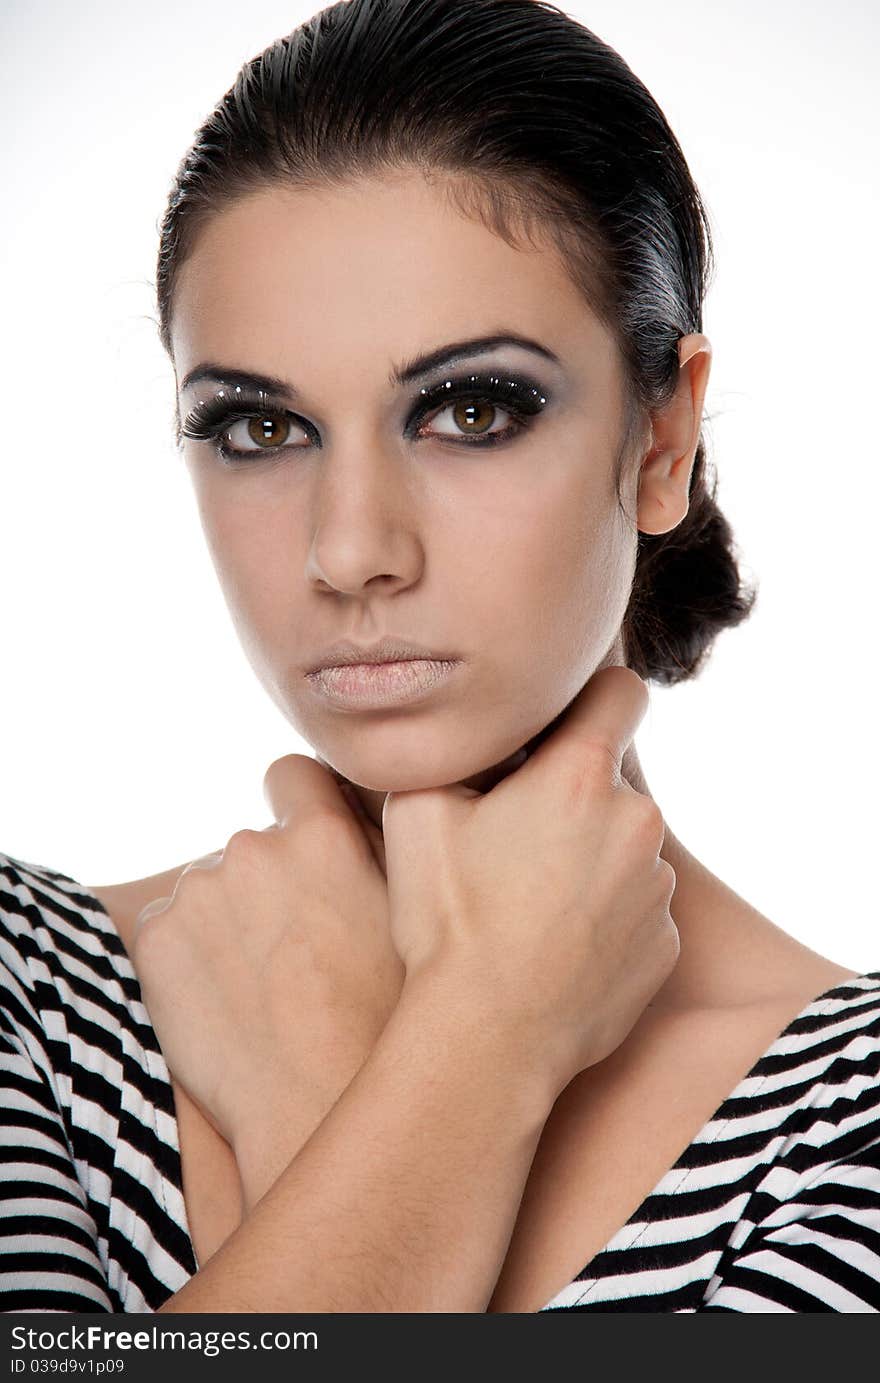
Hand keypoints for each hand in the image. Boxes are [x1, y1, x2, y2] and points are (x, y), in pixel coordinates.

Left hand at [131, 756, 403, 1201]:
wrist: (314, 1102)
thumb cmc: (383, 1019)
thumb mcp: (409, 918)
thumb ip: (378, 850)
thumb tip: (361, 811)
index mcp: (320, 836)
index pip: (292, 775)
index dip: (299, 805)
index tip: (307, 845)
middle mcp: (252, 849)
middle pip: (251, 845)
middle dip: (268, 883)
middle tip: (297, 951)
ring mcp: (196, 892)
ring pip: (209, 890)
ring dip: (228, 920)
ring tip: (264, 988)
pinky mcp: (155, 938)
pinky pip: (169, 927)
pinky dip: (189, 956)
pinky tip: (227, 1002)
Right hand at [381, 666, 678, 1096]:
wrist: (488, 1039)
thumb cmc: (447, 921)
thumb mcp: (419, 811)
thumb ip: (456, 752)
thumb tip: (470, 734)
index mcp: (581, 777)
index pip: (622, 691)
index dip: (594, 695)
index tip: (568, 716)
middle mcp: (636, 823)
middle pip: (613, 782)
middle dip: (572, 797)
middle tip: (514, 839)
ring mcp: (657, 889)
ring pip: (625, 848)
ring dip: (590, 859)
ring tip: (528, 905)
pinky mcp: (666, 945)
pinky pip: (636, 909)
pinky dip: (604, 917)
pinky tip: (553, 947)